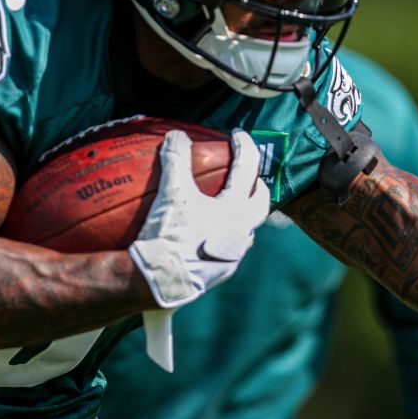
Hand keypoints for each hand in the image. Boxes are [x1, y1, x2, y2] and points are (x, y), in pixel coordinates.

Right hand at [128, 129, 268, 307]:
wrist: (158, 283)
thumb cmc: (169, 237)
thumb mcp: (171, 193)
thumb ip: (176, 160)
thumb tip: (177, 135)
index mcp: (236, 212)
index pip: (247, 171)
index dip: (244, 148)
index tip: (238, 135)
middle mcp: (241, 236)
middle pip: (260, 206)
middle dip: (257, 188)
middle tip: (250, 176)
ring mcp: (231, 258)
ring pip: (245, 232)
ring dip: (241, 215)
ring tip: (228, 206)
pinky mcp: (218, 275)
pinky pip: (227, 250)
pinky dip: (222, 236)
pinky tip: (206, 235)